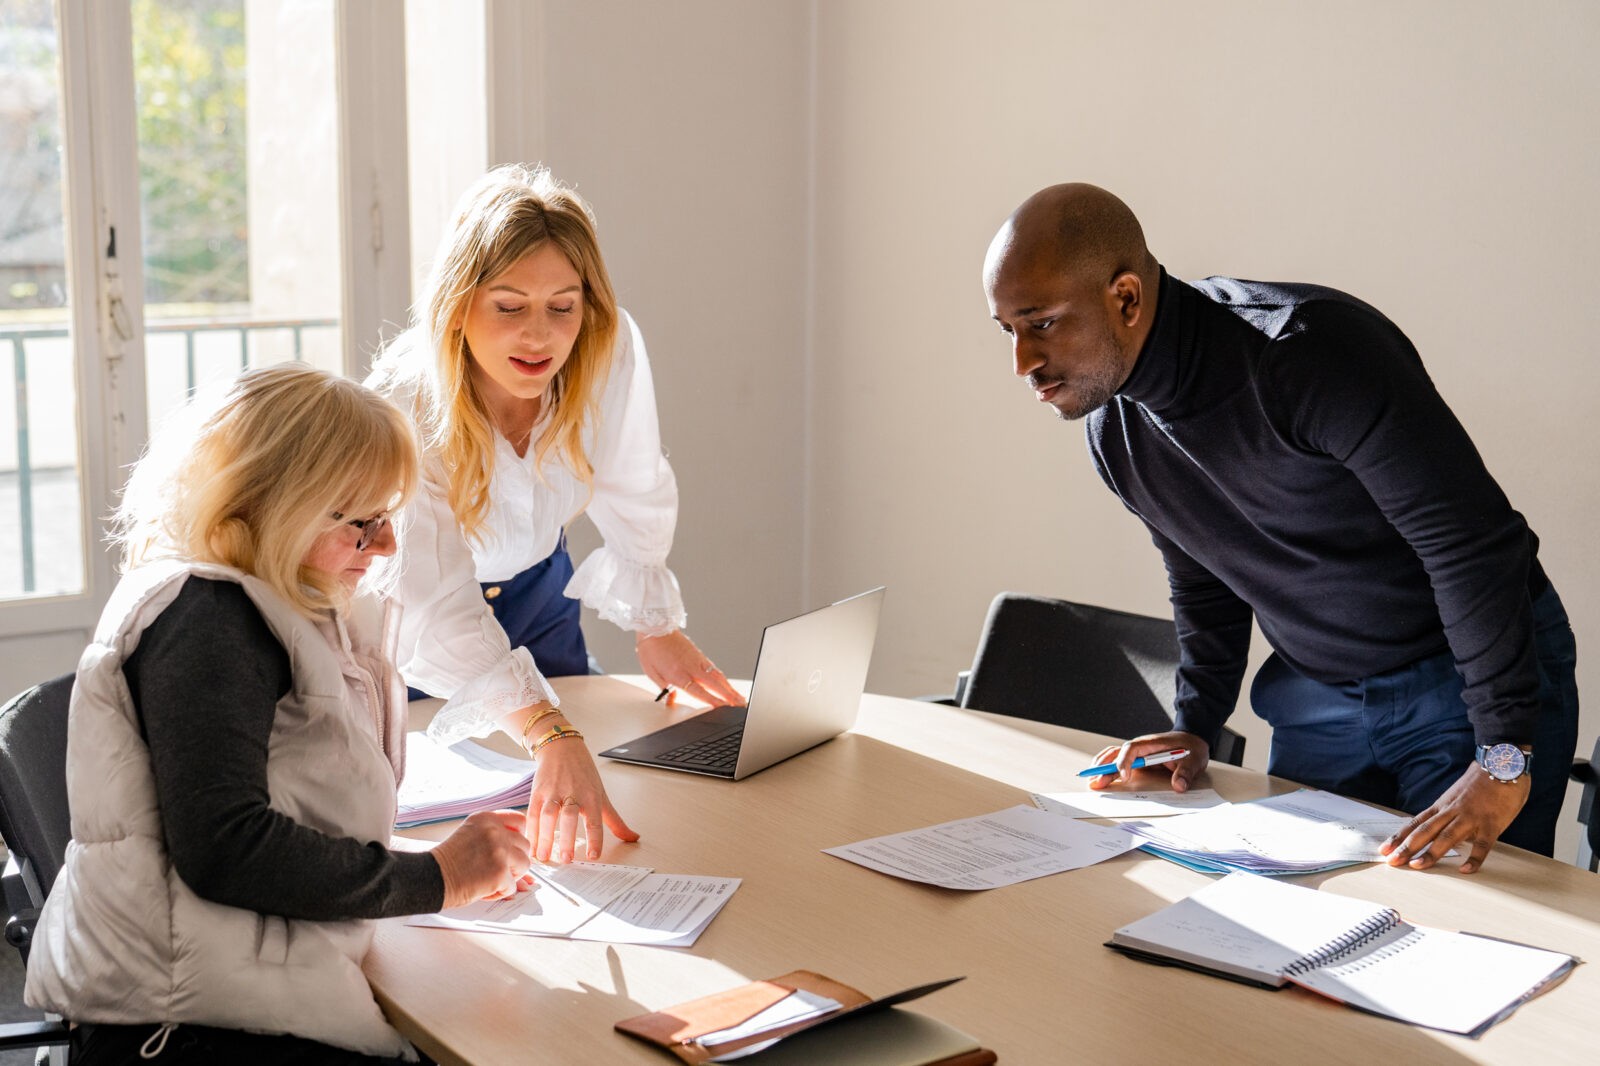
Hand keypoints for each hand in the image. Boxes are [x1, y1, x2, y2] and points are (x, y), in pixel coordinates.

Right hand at [431, 810, 533, 908]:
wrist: (427, 878)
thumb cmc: (446, 861)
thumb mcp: (470, 836)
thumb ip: (495, 838)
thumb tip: (524, 855)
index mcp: (487, 818)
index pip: (520, 821)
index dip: (516, 838)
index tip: (506, 848)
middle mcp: (495, 831)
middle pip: (525, 845)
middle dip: (513, 860)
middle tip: (493, 869)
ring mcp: (499, 851)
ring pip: (524, 865)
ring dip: (510, 876)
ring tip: (489, 879)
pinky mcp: (499, 873)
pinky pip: (512, 887)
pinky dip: (499, 893)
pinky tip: (482, 890)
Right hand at [522, 719, 639, 863]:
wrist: (562, 748)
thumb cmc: (583, 774)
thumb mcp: (602, 795)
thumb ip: (615, 821)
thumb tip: (633, 838)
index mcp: (591, 796)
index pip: (595, 820)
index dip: (595, 838)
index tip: (593, 856)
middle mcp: (572, 793)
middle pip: (569, 816)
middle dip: (567, 838)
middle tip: (566, 859)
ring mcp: (553, 792)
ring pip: (548, 814)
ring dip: (545, 836)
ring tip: (544, 856)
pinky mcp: (537, 792)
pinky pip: (533, 813)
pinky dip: (531, 830)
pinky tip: (531, 843)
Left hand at [635, 629, 743, 707]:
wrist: (656, 626)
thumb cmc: (651, 649)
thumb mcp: (651, 672)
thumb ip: (664, 689)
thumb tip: (671, 700)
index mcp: (678, 674)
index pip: (699, 691)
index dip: (712, 700)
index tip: (723, 708)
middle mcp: (691, 667)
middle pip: (715, 684)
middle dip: (729, 696)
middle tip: (740, 705)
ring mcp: (698, 660)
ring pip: (718, 676)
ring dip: (730, 688)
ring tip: (739, 698)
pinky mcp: (700, 655)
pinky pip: (714, 669)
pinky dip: (723, 679)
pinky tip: (727, 684)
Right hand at [1087, 731, 1209, 791]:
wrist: (1192, 741)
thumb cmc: (1191, 748)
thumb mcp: (1193, 760)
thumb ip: (1185, 773)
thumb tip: (1179, 786)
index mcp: (1150, 744)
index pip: (1131, 749)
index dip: (1125, 762)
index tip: (1124, 777)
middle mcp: (1140, 746)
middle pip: (1117, 754)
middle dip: (1105, 767)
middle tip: (1097, 782)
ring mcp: (1137, 752)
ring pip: (1113, 755)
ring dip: (1102, 766)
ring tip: (1093, 779)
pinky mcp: (1137, 759)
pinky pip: (1118, 760)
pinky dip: (1107, 766)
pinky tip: (1100, 775)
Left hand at [1379, 764, 1529, 873]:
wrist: (1503, 764)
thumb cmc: (1481, 782)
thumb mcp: (1456, 797)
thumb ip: (1447, 814)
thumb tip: (1440, 833)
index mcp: (1442, 805)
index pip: (1416, 823)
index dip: (1399, 836)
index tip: (1384, 849)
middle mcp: (1452, 811)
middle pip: (1425, 831)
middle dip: (1407, 847)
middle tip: (1392, 861)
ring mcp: (1471, 818)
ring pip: (1447, 837)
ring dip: (1431, 852)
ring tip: (1417, 866)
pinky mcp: (1491, 824)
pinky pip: (1482, 844)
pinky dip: (1474, 858)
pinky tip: (1465, 869)